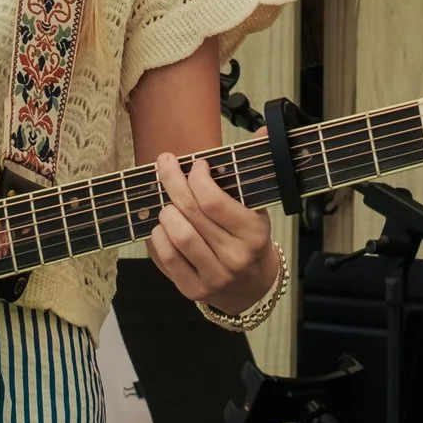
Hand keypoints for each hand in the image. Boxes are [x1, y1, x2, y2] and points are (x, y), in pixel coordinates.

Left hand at [146, 153, 278, 315]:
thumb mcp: (257, 207)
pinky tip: (163, 225)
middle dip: (172, 181)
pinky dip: (158, 236)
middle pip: (191, 213)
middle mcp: (236, 257)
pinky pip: (167, 257)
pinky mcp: (194, 290)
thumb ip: (254, 170)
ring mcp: (215, 276)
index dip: (198, 178)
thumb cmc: (249, 238)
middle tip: (165, 164)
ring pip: (178, 235)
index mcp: (254, 234)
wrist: (251, 287)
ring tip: (167, 201)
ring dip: (166, 211)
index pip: (214, 201)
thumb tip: (264, 132)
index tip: (197, 165)